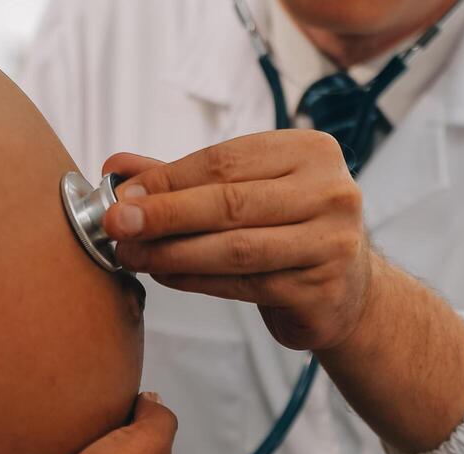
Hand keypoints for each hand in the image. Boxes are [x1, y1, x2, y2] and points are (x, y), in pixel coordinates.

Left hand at [103, 131, 377, 351]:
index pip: (227, 160)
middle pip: (230, 202)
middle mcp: (330, 192)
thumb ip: (184, 177)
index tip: (122, 194)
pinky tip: (164, 275)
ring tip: (132, 256)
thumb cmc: (287, 231)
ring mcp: (331, 243)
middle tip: (116, 224)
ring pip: (235, 248)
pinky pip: (244, 284)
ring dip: (173, 253)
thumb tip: (116, 166)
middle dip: (164, 214)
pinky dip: (196, 280)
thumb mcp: (246, 192)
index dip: (169, 178)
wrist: (347, 290)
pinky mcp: (320, 290)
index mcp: (311, 151)